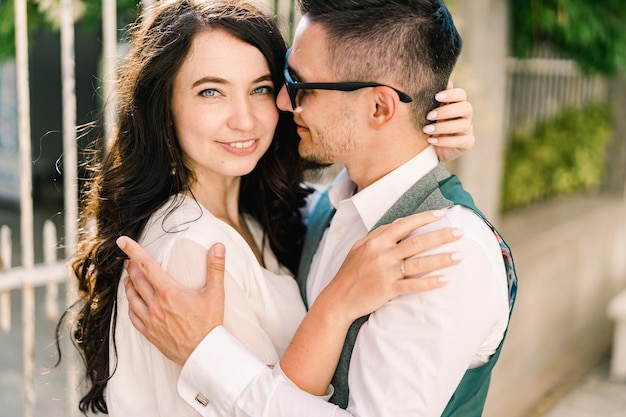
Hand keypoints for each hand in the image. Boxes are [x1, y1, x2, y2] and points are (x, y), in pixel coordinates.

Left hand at [116, 236, 225, 365]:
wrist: (203, 354)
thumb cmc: (210, 324)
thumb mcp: (215, 294)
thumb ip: (215, 268)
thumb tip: (218, 247)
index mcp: (169, 292)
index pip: (147, 266)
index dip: (134, 251)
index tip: (123, 241)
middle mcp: (156, 305)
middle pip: (137, 280)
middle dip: (131, 267)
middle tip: (129, 259)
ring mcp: (150, 320)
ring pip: (132, 298)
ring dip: (129, 285)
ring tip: (129, 278)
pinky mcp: (149, 333)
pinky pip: (133, 316)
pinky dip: (131, 305)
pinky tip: (133, 303)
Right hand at [317, 210, 463, 322]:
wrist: (339, 297)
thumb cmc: (350, 271)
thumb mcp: (360, 247)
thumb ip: (379, 234)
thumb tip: (400, 222)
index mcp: (376, 241)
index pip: (404, 225)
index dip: (423, 218)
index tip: (441, 214)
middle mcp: (382, 254)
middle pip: (417, 242)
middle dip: (441, 236)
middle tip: (460, 232)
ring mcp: (386, 272)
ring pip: (419, 263)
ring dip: (441, 259)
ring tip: (459, 256)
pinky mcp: (388, 290)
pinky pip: (413, 285)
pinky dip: (429, 283)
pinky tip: (444, 280)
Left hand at [425, 80, 474, 162]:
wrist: (431, 148)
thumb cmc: (429, 124)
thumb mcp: (427, 111)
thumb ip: (429, 99)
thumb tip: (427, 79)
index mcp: (457, 103)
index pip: (461, 94)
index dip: (451, 94)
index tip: (436, 96)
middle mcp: (465, 115)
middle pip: (466, 108)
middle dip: (447, 111)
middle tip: (429, 116)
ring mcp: (468, 129)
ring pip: (463, 125)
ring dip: (443, 127)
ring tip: (426, 130)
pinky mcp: (467, 142)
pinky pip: (461, 141)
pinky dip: (445, 141)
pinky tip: (431, 140)